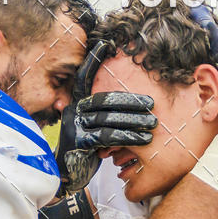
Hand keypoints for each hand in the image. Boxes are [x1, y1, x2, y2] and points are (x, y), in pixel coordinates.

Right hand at [55, 41, 156, 192]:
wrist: (65, 175)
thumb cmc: (84, 150)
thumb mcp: (91, 129)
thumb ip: (102, 115)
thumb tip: (132, 106)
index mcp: (75, 103)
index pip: (84, 77)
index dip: (93, 60)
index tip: (105, 42)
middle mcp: (72, 111)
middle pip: (105, 101)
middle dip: (131, 102)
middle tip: (153, 105)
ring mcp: (73, 126)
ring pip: (109, 119)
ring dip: (134, 121)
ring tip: (153, 124)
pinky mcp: (78, 143)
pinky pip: (107, 137)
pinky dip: (128, 137)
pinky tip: (143, 139)